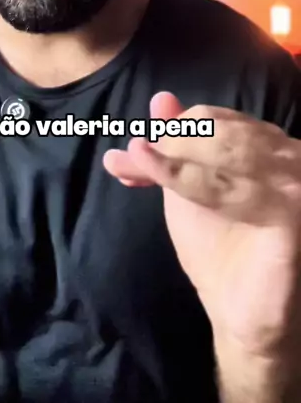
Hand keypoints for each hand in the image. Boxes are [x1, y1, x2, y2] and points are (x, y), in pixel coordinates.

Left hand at [104, 92, 300, 358]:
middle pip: (214, 128)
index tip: (132, 155)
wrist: (241, 314)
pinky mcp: (293, 208)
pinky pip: (231, 183)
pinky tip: (156, 175)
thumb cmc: (219, 249)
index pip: (210, 119)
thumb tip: (160, 99)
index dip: (168, 132)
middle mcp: (287, 153)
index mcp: (265, 143)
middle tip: (128, 162)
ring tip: (138, 164)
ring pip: (221, 147)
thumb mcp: (188, 189)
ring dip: (171, 156)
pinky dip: (185, 175)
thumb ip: (176, 146)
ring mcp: (295, 177)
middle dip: (165, 143)